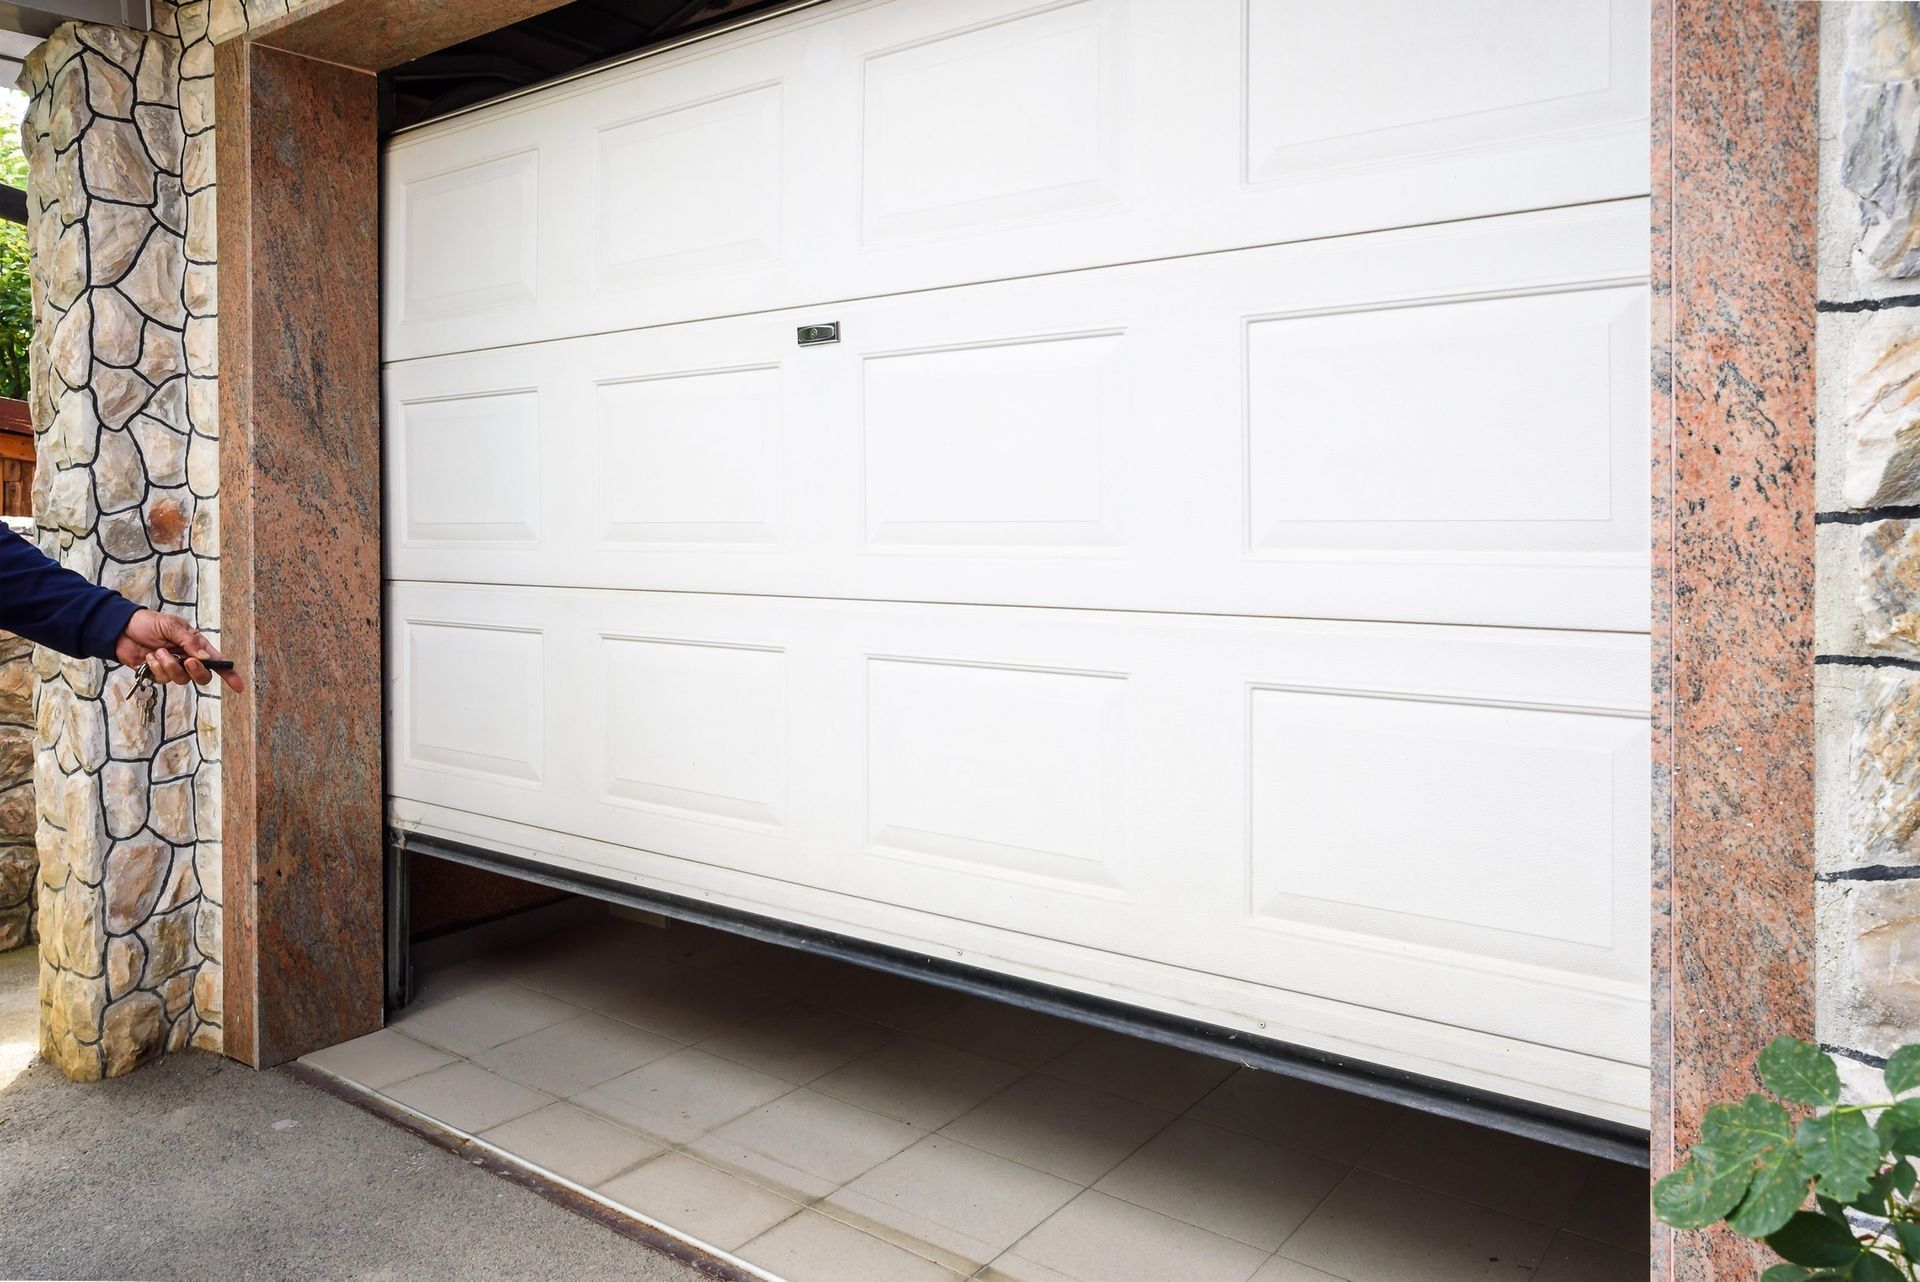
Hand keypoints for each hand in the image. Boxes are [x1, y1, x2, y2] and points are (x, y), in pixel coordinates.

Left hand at [113, 608, 243, 691]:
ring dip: (169, 666)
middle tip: (187, 661)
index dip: (229, 675)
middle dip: (196, 671)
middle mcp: (187, 659)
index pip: (217, 662)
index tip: (239, 687)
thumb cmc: (149, 623)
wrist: (121, 629)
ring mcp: (173, 668)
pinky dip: (155, 667)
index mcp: (196, 645)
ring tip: (157, 652)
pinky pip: (162, 679)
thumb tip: (205, 658)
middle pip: (202, 676)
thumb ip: (188, 641)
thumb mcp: (171, 626)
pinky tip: (148, 657)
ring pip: (181, 679)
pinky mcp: (157, 674)